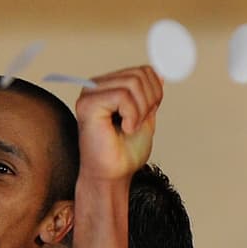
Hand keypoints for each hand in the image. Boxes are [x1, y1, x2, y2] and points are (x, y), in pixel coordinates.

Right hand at [75, 66, 162, 182]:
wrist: (113, 176)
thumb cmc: (124, 154)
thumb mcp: (145, 118)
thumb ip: (150, 95)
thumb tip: (159, 74)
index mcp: (109, 87)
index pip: (143, 71)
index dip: (155, 93)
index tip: (146, 116)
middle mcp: (96, 86)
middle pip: (140, 74)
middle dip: (148, 103)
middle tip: (137, 124)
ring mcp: (90, 94)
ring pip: (133, 83)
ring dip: (140, 111)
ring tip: (130, 128)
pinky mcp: (88, 104)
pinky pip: (122, 95)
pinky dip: (132, 115)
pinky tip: (124, 128)